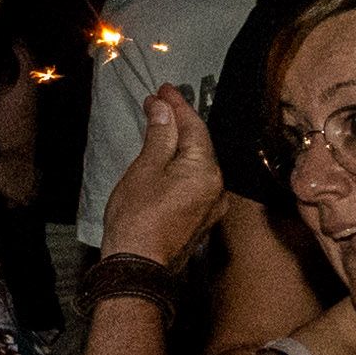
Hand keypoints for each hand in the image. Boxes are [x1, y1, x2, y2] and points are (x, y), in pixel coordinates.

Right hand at [101, 87, 225, 269]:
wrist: (139, 265)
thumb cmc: (137, 216)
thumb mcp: (146, 169)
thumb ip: (160, 137)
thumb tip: (165, 109)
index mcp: (206, 170)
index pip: (195, 127)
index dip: (179, 106)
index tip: (164, 88)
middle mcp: (218, 186)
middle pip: (201, 144)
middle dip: (181, 121)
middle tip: (160, 102)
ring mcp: (213, 204)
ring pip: (200, 163)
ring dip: (182, 142)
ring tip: (162, 123)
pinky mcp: (203, 217)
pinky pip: (197, 180)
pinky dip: (183, 164)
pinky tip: (170, 157)